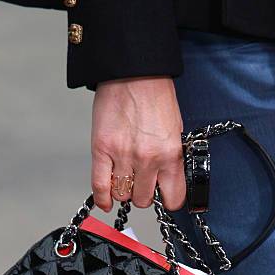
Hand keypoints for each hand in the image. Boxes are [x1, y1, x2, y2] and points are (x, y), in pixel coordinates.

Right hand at [91, 76, 184, 211]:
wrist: (133, 72)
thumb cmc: (154, 96)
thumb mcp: (175, 130)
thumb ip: (170, 158)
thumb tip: (164, 181)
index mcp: (170, 154)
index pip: (172, 198)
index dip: (167, 200)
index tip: (163, 196)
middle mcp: (148, 159)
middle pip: (143, 199)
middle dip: (142, 193)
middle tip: (140, 182)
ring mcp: (123, 156)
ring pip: (122, 194)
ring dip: (123, 190)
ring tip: (124, 179)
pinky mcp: (102, 150)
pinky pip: (100, 186)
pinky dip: (103, 198)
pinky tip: (106, 202)